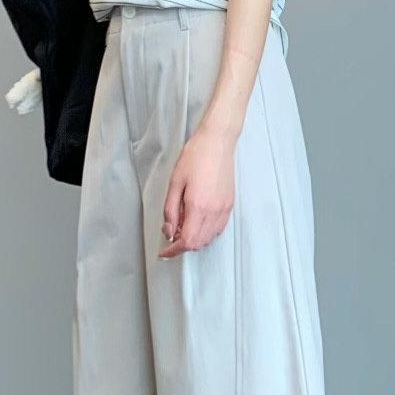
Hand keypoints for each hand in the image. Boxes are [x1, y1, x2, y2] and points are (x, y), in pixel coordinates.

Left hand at [158, 126, 235, 257]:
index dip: (173, 251)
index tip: (164, 252)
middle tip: (170, 235)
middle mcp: (214, 212)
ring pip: (209, 238)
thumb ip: (170, 211)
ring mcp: (224, 209)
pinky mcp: (230, 205)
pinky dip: (206, 233)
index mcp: (198, 206)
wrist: (218, 142)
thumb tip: (169, 232)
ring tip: (182, 226)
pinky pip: (218, 229)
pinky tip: (196, 222)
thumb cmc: (195, 157)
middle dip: (182, 245)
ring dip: (194, 240)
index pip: (187, 241)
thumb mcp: (175, 183)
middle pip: (198, 243)